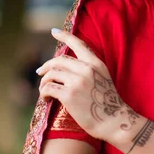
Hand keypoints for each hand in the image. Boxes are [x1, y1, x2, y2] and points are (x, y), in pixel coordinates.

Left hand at [37, 29, 139, 146]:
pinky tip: (46, 100)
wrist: (113, 121)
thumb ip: (89, 69)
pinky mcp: (69, 95)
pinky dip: (43, 93)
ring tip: (45, 91)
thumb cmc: (108, 104)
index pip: (78, 44)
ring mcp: (77, 81)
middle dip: (46, 66)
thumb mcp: (103, 79)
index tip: (54, 32)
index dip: (64, 36)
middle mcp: (86, 69)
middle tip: (40, 72)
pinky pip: (48, 88)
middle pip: (58, 60)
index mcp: (96, 64)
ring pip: (51, 74)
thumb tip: (67, 67)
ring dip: (44, 82)